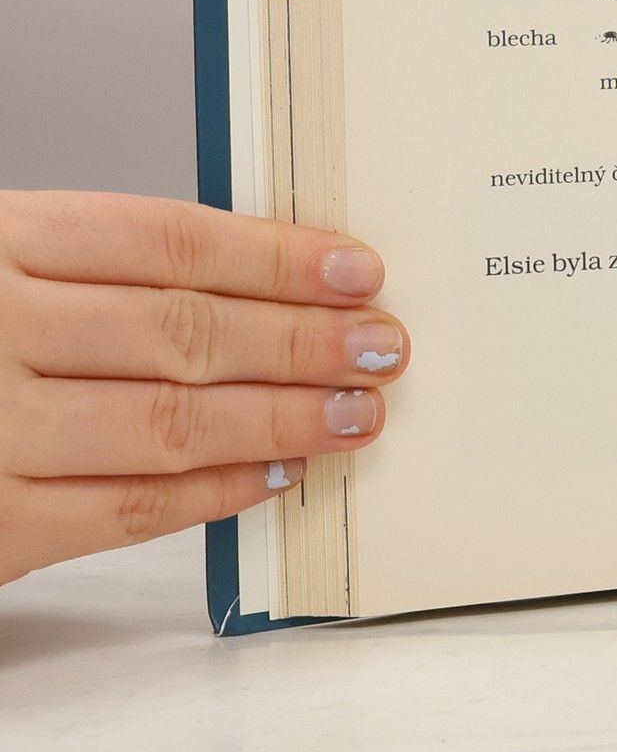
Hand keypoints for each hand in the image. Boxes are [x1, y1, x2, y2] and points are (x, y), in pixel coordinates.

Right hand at [0, 191, 408, 585]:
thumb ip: (97, 269)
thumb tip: (264, 278)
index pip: (166, 241)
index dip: (275, 257)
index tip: (356, 270)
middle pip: (182, 331)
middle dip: (302, 342)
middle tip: (384, 346)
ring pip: (168, 423)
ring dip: (281, 420)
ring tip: (357, 413)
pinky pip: (124, 510)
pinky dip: (214, 493)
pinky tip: (276, 474)